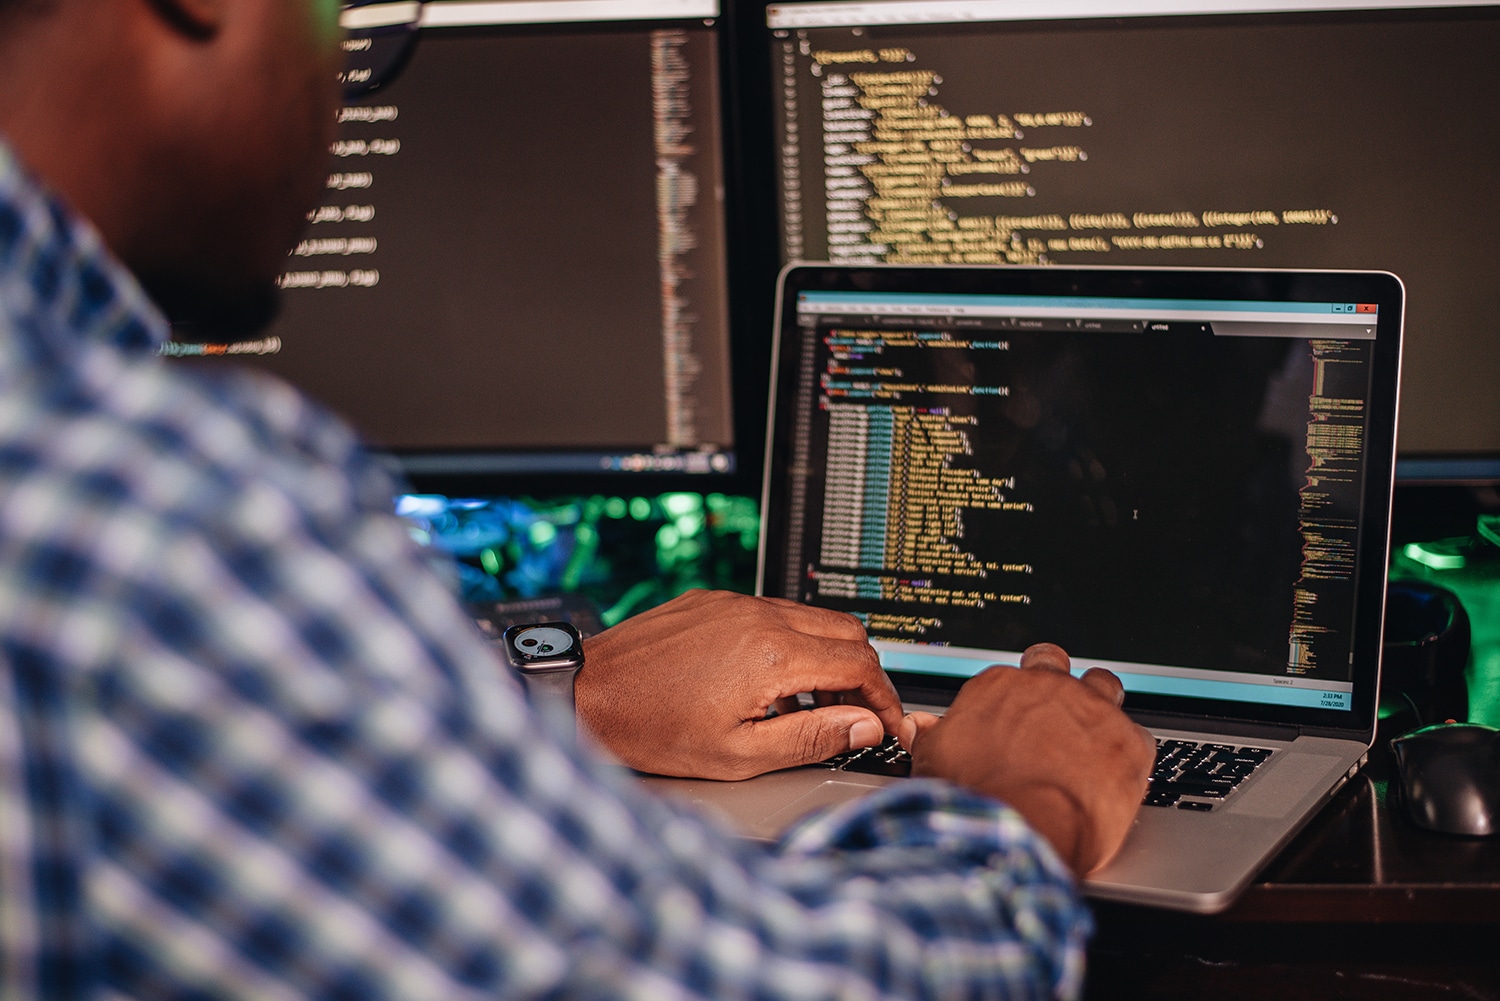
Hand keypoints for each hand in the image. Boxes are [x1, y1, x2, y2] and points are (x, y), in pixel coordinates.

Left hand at [576, 590, 903, 779]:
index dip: (885, 699)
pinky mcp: (712, 600)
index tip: (886, 726)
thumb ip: (813, 738)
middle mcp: (758, 616)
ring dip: (827, 659)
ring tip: (810, 707)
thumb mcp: (739, 754)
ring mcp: (734, 603)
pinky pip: (773, 612)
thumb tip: (865, 727)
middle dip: (863, 676)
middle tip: (854, 717)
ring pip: (811, 618)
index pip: (860, 665)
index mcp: (772, 653)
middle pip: (847, 632)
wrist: (584, 692)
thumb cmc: (649, 728)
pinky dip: (791, 643)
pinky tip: (770, 683)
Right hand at [897, 643, 1153, 875]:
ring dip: (1099, 706)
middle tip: (1052, 713)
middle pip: (1055, 664)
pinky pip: (1139, 736)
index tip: (1009, 721)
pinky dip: (1129, 754)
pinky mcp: (1129, 742)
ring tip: (1093, 736)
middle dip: (1055, 683)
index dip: (1009, 701)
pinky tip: (1118, 776)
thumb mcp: (934, 762)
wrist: (1019, 830)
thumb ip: (931, 737)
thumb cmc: (973, 800)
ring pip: (1104, 685)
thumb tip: (919, 728)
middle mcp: (1046, 688)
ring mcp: (1091, 711)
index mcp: (997, 687)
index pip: (1007, 678)